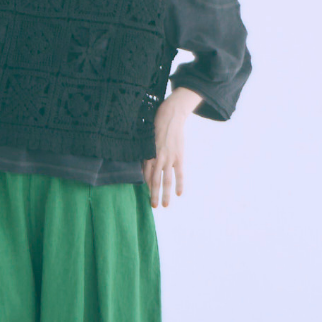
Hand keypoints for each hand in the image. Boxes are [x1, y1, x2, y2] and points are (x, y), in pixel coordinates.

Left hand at [142, 90, 197, 207]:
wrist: (171, 115)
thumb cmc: (156, 125)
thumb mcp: (146, 138)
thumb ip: (145, 151)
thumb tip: (142, 160)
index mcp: (147, 154)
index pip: (145, 175)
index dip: (146, 186)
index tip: (146, 194)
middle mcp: (157, 158)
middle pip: (154, 181)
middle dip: (153, 195)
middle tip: (153, 207)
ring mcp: (168, 158)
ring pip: (166, 180)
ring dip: (164, 194)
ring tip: (164, 205)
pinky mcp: (179, 156)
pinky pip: (179, 174)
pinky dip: (179, 184)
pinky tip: (179, 194)